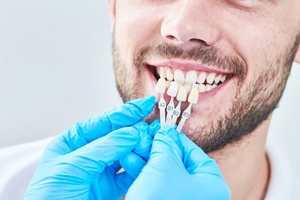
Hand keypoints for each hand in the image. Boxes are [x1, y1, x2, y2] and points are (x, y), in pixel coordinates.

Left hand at [24, 96, 155, 199]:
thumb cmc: (48, 197)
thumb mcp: (72, 167)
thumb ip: (103, 148)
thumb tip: (131, 133)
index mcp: (73, 142)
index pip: (103, 122)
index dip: (125, 112)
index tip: (146, 104)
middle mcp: (89, 153)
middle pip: (117, 136)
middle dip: (135, 130)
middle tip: (153, 127)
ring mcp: (100, 170)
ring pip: (126, 153)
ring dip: (140, 148)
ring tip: (152, 143)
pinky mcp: (110, 188)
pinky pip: (130, 174)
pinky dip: (140, 168)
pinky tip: (146, 161)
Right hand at [124, 126, 230, 199]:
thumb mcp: (164, 165)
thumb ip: (165, 144)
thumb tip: (164, 132)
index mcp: (212, 184)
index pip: (195, 153)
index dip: (176, 138)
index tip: (162, 130)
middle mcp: (200, 194)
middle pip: (178, 162)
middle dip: (157, 148)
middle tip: (145, 137)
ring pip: (164, 173)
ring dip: (146, 159)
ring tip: (132, 147)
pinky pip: (157, 185)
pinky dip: (144, 173)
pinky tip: (130, 161)